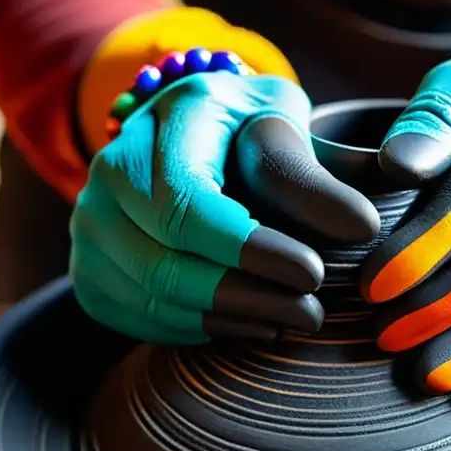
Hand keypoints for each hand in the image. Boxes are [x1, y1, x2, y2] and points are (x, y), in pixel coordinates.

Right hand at [71, 71, 378, 344]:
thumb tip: (361, 229)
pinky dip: (201, 330)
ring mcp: (89, 225)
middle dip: (248, 295)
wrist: (190, 135)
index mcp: (164, 120)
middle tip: (314, 312)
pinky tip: (257, 324)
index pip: (188, 204)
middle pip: (164, 262)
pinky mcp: (89, 271)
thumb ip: (316, 176)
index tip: (313, 273)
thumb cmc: (249, 129)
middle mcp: (109, 170)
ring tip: (296, 319)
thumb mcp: (287, 128)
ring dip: (232, 319)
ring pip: (152, 298)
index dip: (250, 249)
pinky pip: (140, 318)